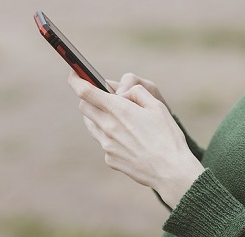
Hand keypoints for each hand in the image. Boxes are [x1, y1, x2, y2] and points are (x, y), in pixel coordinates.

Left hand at [68, 72, 203, 207]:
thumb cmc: (167, 136)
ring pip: (91, 125)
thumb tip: (122, 94)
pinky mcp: (110, 159)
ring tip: (117, 116)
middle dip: (88, 98)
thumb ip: (137, 93)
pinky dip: (110, 135)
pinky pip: (103, 142)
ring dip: (97, 116)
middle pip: (84, 107)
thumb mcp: (157, 106)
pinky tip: (128, 139)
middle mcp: (108, 127)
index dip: (76, 79)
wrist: (170, 171)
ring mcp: (107, 145)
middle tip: (102, 96)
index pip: (86, 91)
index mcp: (119, 110)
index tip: (73, 72)